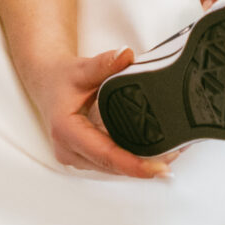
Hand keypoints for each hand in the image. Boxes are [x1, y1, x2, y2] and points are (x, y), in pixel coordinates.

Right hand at [27, 48, 169, 177]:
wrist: (47, 84)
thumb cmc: (61, 79)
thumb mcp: (82, 68)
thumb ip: (104, 63)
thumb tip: (125, 55)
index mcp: (66, 131)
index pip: (105, 154)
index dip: (133, 164)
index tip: (159, 168)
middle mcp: (68, 150)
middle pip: (112, 166)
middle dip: (144, 165)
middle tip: (177, 155)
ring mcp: (75, 157)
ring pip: (112, 169)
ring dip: (139, 165)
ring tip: (171, 154)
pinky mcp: (84, 158)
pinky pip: (110, 164)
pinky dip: (131, 160)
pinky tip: (153, 154)